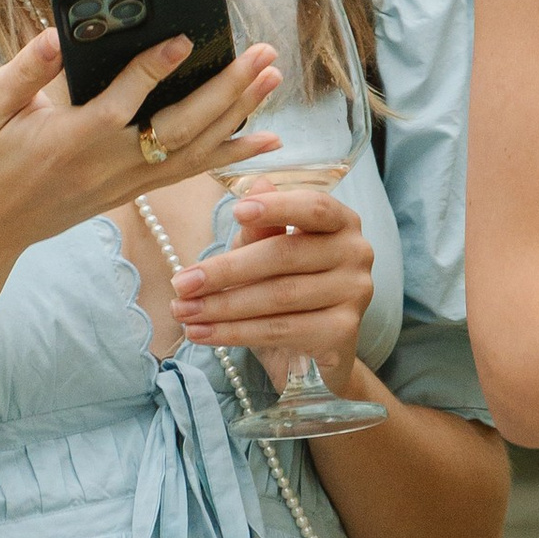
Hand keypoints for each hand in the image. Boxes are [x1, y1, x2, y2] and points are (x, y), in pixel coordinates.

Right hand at [0, 28, 280, 268]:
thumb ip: (26, 70)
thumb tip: (58, 33)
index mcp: (72, 137)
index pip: (125, 99)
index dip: (156, 66)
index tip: (186, 36)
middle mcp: (107, 162)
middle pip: (180, 126)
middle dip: (226, 89)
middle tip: (263, 54)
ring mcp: (123, 181)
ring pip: (194, 150)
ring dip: (239, 115)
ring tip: (274, 79)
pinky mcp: (129, 191)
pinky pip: (190, 170)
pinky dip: (230, 154)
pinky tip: (265, 139)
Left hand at [173, 175, 374, 397]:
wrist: (312, 355)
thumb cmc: (289, 291)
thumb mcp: (270, 254)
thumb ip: (264, 226)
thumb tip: (256, 182)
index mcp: (342, 222)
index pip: (313, 207)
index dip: (276, 207)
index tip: (236, 212)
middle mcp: (356, 253)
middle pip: (286, 255)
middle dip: (226, 270)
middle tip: (181, 283)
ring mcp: (355, 293)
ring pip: (278, 297)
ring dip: (222, 306)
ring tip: (183, 312)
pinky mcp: (343, 332)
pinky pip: (281, 330)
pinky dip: (235, 333)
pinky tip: (203, 333)